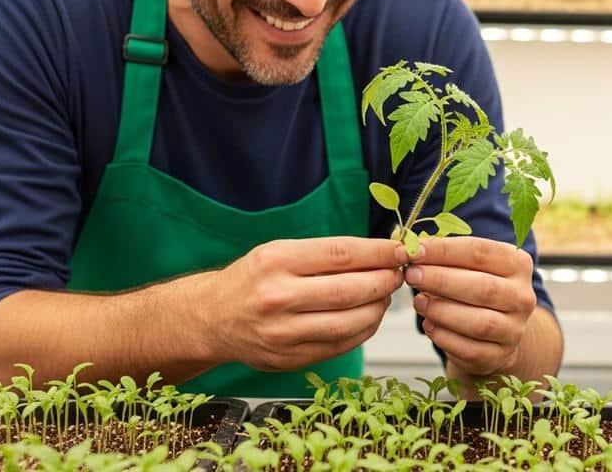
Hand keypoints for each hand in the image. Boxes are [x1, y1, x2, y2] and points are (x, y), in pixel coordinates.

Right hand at [206, 237, 404, 371]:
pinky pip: (340, 346)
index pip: (343, 254)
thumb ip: (326, 254)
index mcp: (277, 261)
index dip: (379, 253)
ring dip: (378, 309)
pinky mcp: (289, 359)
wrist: (211, 318)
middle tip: (398, 275)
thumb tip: (382, 253)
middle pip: (351, 290)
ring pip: (350, 323)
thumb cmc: (253, 279)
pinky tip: (369, 317)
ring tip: (385, 296)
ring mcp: (283, 333)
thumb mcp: (280, 252)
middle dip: (384, 282)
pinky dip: (363, 331)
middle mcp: (278, 297)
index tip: (400, 251)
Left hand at [402, 237, 538, 376]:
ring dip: (442, 311)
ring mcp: (514, 329)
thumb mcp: (470, 266)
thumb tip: (413, 248)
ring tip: (418, 301)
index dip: (445, 250)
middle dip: (441, 279)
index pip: (481, 252)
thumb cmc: (477, 288)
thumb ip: (447, 256)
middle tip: (412, 275)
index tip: (415, 250)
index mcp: (518, 265)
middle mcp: (522, 297)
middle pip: (482, 287)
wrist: (498, 330)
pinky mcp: (500, 355)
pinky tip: (429, 325)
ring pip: (479, 322)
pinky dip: (444, 337)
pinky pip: (470, 349)